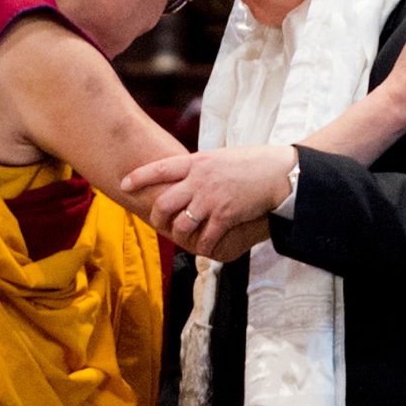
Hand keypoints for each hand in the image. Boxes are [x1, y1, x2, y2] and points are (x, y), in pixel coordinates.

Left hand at [123, 145, 294, 256]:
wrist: (280, 173)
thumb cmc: (253, 163)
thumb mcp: (220, 157)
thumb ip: (200, 168)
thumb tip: (185, 176)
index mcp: (197, 162)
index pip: (159, 169)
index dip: (138, 178)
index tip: (124, 184)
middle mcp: (199, 180)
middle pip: (163, 203)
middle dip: (157, 217)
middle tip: (160, 222)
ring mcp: (210, 199)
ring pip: (180, 225)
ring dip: (179, 236)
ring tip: (184, 238)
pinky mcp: (225, 216)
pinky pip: (205, 238)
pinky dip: (203, 247)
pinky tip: (206, 248)